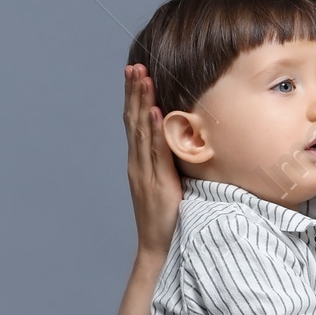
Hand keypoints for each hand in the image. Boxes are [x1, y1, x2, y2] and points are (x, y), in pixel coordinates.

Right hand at [124, 64, 181, 261]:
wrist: (158, 248)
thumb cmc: (167, 217)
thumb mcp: (168, 182)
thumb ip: (169, 160)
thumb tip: (182, 136)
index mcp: (140, 162)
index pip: (134, 122)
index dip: (134, 97)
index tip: (136, 72)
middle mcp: (138, 164)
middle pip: (133, 121)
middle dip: (134, 92)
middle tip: (135, 66)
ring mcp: (145, 173)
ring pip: (141, 131)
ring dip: (141, 102)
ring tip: (143, 78)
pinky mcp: (157, 183)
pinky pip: (155, 152)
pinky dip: (153, 130)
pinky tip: (154, 112)